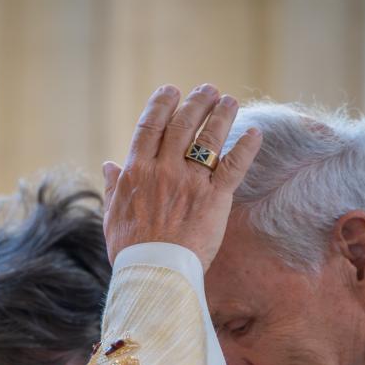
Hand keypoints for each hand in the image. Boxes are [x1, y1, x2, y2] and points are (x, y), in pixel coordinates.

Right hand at [101, 84, 261, 269]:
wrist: (154, 273)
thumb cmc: (131, 250)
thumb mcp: (111, 217)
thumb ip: (112, 188)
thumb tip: (109, 165)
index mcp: (136, 171)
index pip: (149, 126)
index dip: (161, 104)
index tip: (171, 91)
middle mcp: (163, 169)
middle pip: (182, 124)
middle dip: (196, 102)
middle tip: (207, 90)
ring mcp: (190, 182)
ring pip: (208, 138)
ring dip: (221, 115)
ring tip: (229, 101)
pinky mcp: (214, 198)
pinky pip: (233, 166)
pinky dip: (246, 147)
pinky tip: (255, 133)